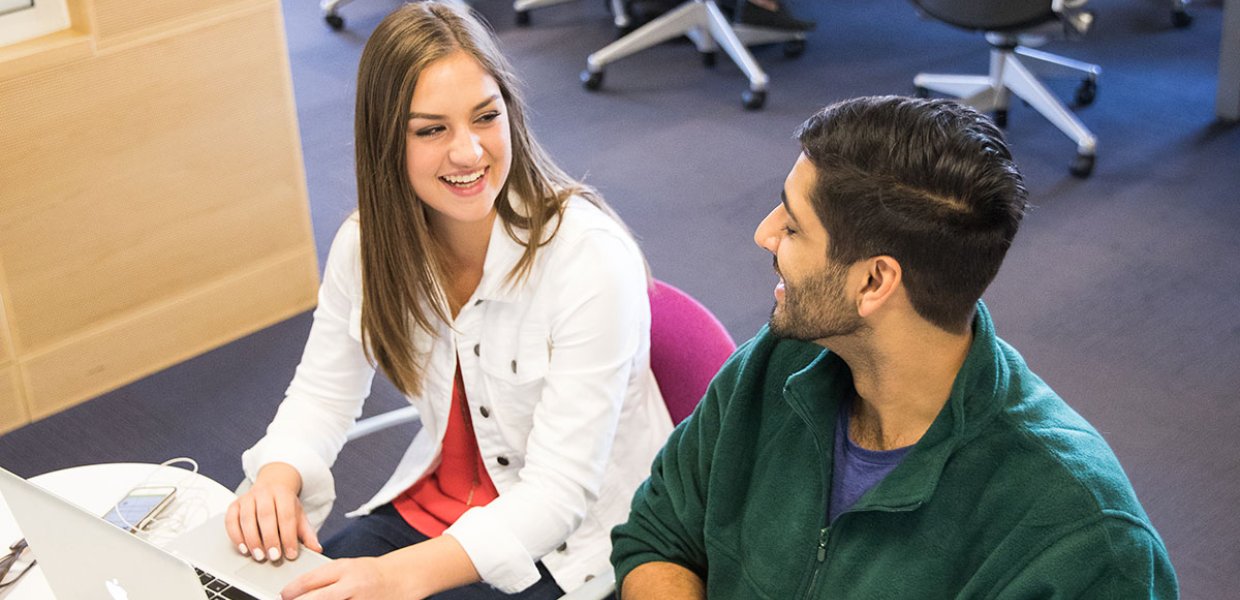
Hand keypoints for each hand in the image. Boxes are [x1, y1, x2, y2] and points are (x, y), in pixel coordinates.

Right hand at [226, 462, 321, 562]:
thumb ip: (307, 533)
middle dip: (270, 538)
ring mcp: (248, 498)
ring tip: (258, 555)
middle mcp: (264, 493)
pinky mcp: (234, 504)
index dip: (288, 536)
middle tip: (273, 556)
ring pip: (247, 518)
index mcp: (283, 494)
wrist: (272, 485)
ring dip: (252, 539)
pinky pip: (231, 520)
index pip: (286, 515)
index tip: (291, 554)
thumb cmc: (285, 505)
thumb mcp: (299, 515)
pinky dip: (236, 536)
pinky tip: (243, 548)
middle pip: (266, 516)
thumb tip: (316, 548)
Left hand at [280, 556, 416, 599]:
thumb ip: (327, 577)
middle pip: (318, 598)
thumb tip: (300, 588)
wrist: (399, 579)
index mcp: (346, 568)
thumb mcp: (348, 567)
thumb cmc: (370, 572)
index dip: (293, 589)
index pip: (312, 579)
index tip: (284, 594)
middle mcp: (352, 584)